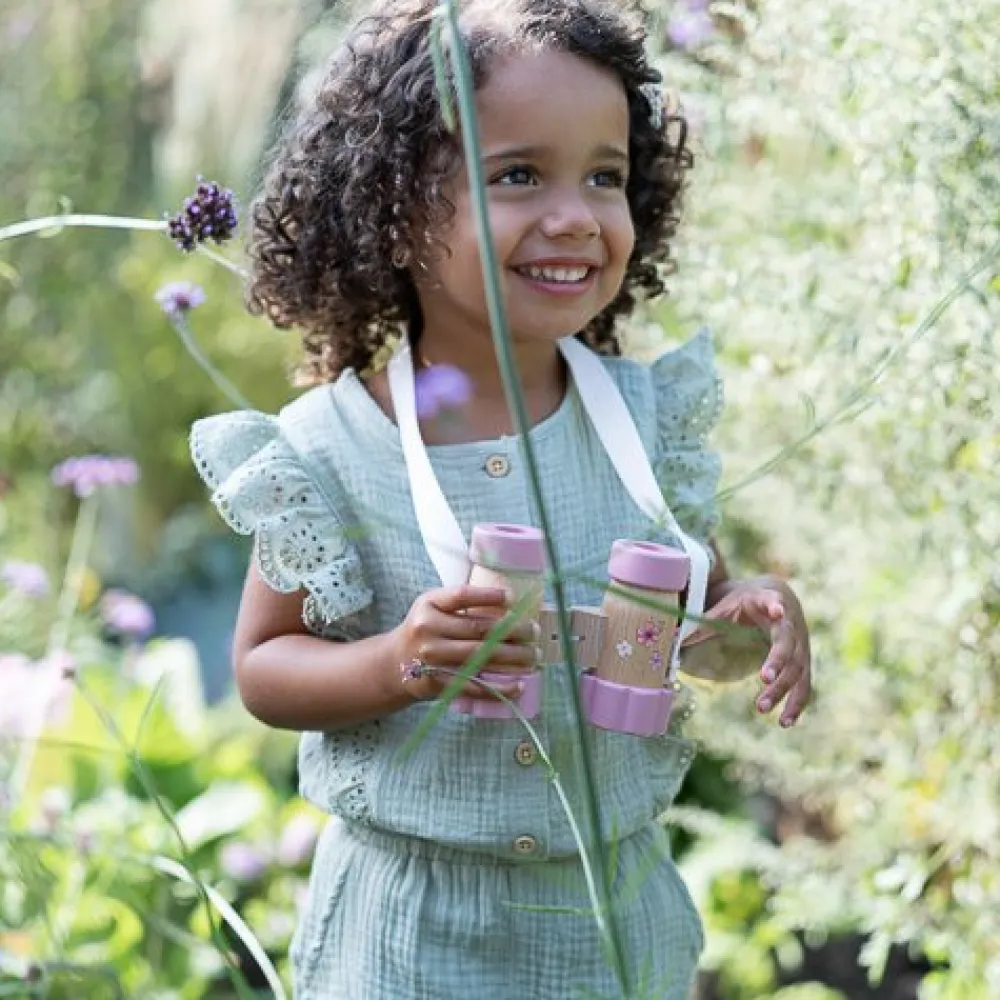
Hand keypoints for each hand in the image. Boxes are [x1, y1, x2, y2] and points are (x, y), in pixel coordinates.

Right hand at [389, 585, 539, 701]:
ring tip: (534, 655)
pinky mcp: (438, 682)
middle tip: (534, 631)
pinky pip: (474, 685)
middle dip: (513, 630)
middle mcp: (428, 629)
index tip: (512, 598)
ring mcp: (432, 658)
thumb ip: (461, 603)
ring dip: (513, 657)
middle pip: (479, 629)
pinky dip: (500, 687)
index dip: (488, 596)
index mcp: (429, 604)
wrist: (393, 664)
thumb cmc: (424, 630)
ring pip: (481, 656)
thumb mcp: (433, 607)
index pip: (461, 596)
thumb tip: (510, 603)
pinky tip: (520, 684)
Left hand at [685, 579, 811, 726]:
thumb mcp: (724, 607)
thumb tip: (670, 637)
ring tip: (762, 708)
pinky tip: (785, 722)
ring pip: (798, 667)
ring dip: (783, 689)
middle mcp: (791, 622)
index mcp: (768, 601)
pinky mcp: (804, 661)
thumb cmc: (744, 602)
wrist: (777, 597)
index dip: (775, 606)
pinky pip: (804, 684)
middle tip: (763, 679)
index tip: (778, 611)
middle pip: (788, 642)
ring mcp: (802, 643)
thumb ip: (703, 623)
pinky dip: (797, 703)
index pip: (773, 602)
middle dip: (777, 660)